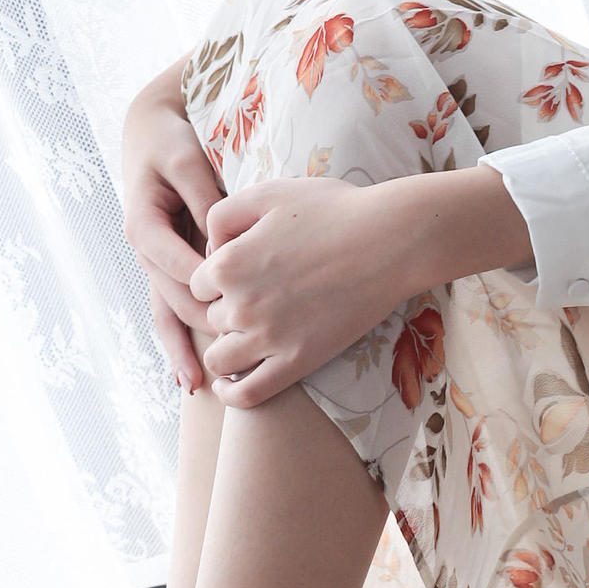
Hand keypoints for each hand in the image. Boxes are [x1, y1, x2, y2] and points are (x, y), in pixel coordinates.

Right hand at [121, 58, 225, 389]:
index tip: (242, 302)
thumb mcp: (187, 161)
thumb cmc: (171, 142)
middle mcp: (145, 252)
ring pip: (168, 312)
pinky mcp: (168, 267)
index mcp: (144, 226)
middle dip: (204, 324)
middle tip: (241, 347)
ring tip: (198, 383)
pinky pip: (173, 309)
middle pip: (173, 297)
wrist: (150, 132)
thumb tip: (222, 239)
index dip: (208, 285)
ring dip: (182, 348)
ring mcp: (154, 264)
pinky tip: (188, 376)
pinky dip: (179, 342)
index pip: (176, 264)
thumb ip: (204, 198)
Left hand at [190, 166, 533, 407]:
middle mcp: (241, 305)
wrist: (391, 241)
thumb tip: (209, 246)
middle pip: (211, 318)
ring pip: (220, 359)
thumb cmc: (334, 210)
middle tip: (263, 294)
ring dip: (229, 347)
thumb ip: (222, 214)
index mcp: (228, 264)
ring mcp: (269, 339)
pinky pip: (247, 395)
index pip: (197, 283)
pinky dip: (233, 394)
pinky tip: (236, 382)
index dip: (218, 275)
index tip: (246, 269)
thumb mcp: (269, 192)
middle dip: (229, 307)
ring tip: (251, 334)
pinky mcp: (297, 362)